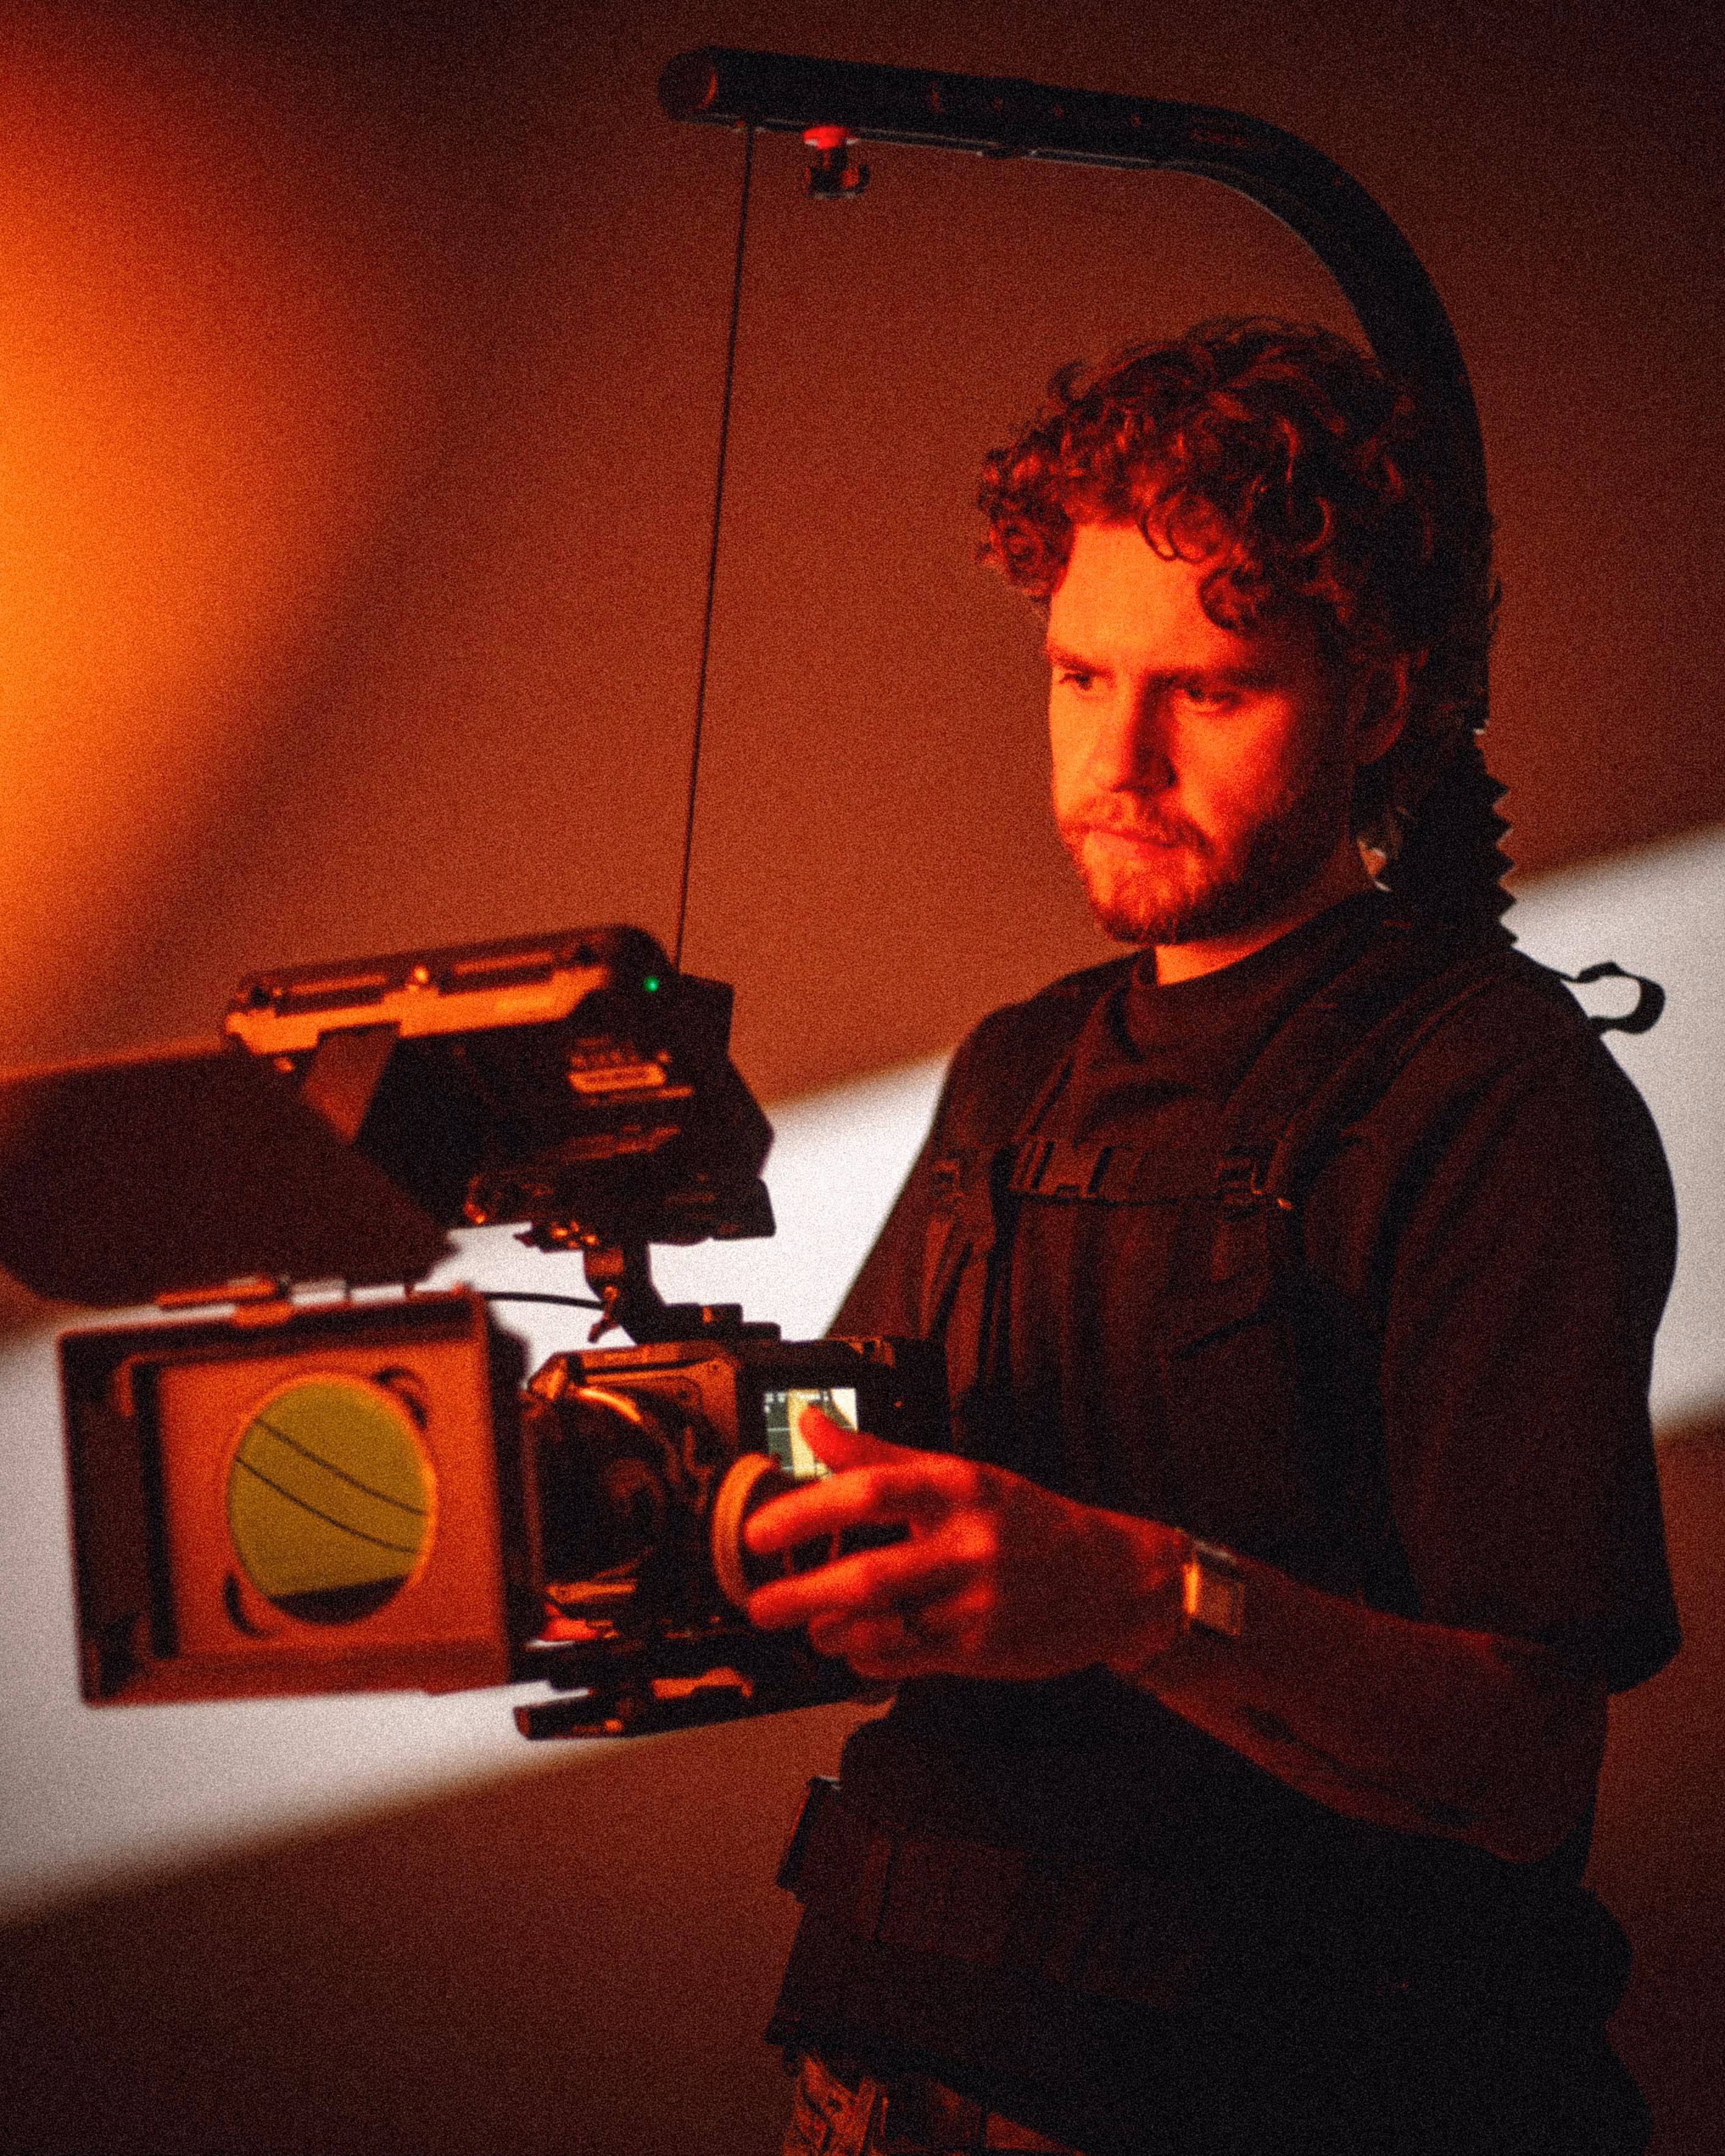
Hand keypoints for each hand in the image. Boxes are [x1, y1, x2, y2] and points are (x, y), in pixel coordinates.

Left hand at [743, 1407, 1186, 1681]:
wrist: (1117, 1579)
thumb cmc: (1029, 1523)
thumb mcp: (962, 1475)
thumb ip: (880, 1453)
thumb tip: (811, 1423)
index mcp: (959, 1488)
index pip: (873, 1491)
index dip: (810, 1509)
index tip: (761, 1528)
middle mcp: (969, 1542)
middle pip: (871, 1572)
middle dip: (804, 1592)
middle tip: (759, 1601)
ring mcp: (977, 1600)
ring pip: (887, 1624)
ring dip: (832, 1628)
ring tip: (808, 1624)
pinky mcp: (984, 1648)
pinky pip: (909, 1658)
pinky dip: (868, 1655)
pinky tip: (851, 1646)